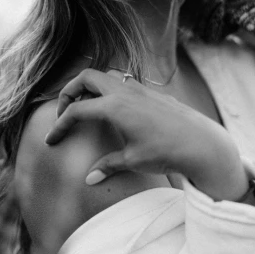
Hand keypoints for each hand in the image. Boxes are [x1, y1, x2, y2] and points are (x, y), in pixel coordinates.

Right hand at [44, 69, 248, 200]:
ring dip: (91, 86)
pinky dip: (110, 90)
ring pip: (106, 75)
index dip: (60, 125)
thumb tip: (89, 178)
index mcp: (114, 106)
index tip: (52, 141)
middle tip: (65, 111)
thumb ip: (108, 166)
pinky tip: (114, 111)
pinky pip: (123, 82)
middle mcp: (125, 91)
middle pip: (86, 77)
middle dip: (70, 91)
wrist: (202, 142)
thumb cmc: (167, 151)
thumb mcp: (133, 161)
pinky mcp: (152, 92)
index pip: (76, 111)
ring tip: (87, 108)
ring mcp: (140, 88)